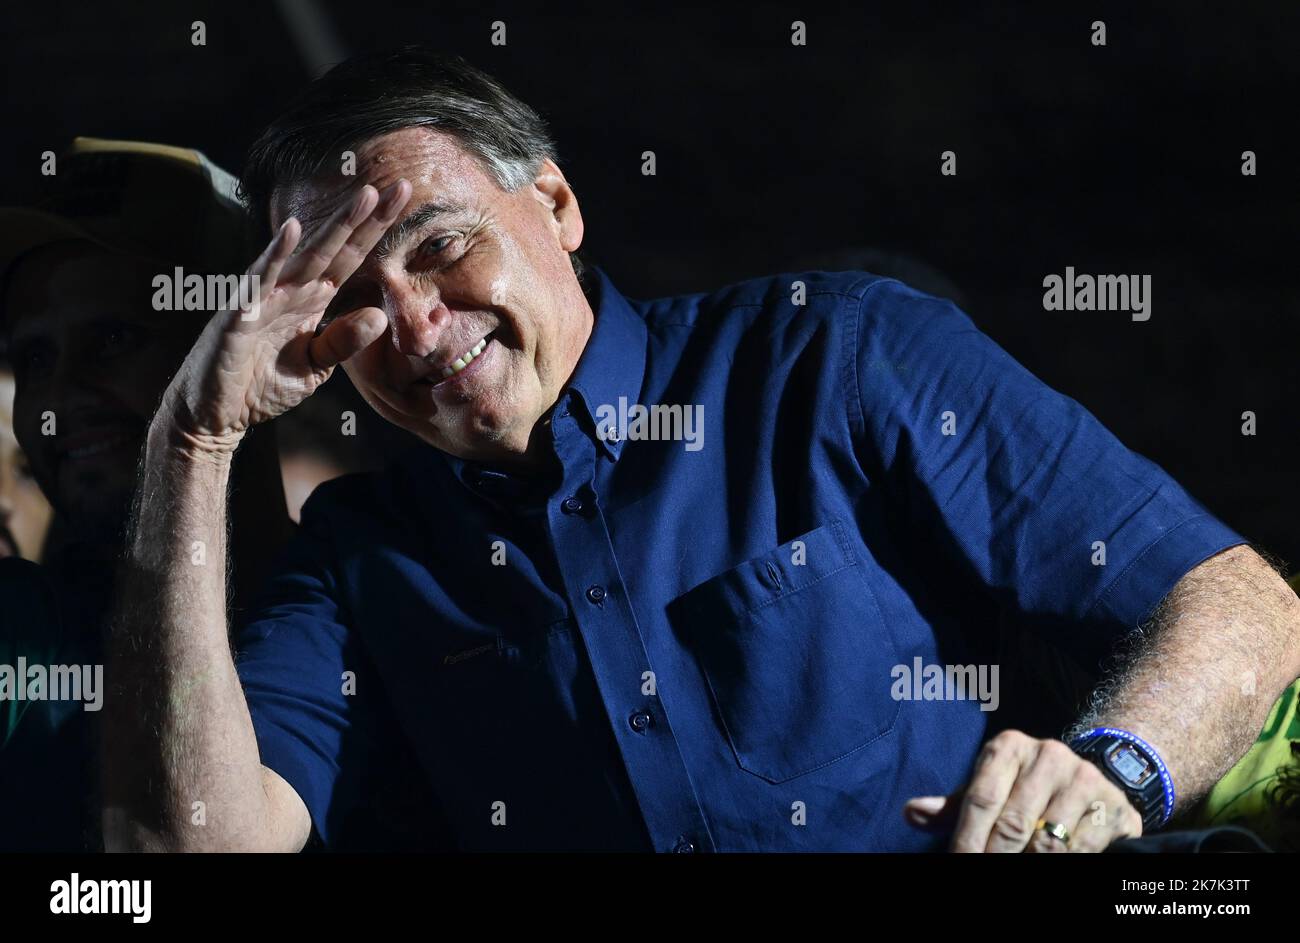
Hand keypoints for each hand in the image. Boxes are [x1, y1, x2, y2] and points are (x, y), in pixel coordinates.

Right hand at [160, 179, 411, 453]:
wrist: (215, 414)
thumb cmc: (261, 385)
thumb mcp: (314, 367)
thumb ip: (343, 341)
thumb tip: (380, 314)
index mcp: (310, 300)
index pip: (350, 259)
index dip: (376, 231)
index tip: (407, 201)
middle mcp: (290, 290)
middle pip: (336, 247)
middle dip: (366, 218)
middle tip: (401, 187)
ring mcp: (264, 298)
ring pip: (305, 255)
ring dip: (334, 225)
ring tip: (364, 196)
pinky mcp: (239, 314)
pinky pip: (258, 280)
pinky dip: (275, 254)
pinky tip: (292, 229)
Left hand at [904, 729, 1143, 851]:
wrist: (1093, 776)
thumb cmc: (1024, 787)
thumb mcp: (989, 787)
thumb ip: (953, 806)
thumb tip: (912, 813)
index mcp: (1009, 747)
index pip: (980, 799)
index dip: (966, 839)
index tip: (958, 863)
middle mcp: (1048, 755)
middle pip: (1012, 823)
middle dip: (994, 858)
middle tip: (980, 873)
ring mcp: (1084, 779)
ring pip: (1048, 840)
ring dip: (1028, 864)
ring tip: (1016, 874)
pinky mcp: (1112, 806)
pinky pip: (1082, 849)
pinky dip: (1063, 864)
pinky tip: (1048, 869)